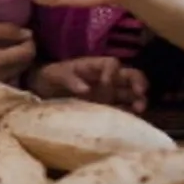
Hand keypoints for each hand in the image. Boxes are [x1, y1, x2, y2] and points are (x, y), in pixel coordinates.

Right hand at [0, 23, 36, 84]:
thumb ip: (3, 30)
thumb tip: (27, 32)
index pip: (28, 51)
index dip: (29, 39)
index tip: (20, 29)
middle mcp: (2, 76)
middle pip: (27, 62)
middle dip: (26, 48)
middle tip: (13, 35)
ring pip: (19, 69)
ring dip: (18, 56)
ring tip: (5, 44)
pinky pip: (10, 74)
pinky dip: (10, 64)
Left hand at [29, 57, 148, 113]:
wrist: (43, 91)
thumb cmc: (50, 77)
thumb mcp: (56, 75)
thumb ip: (69, 79)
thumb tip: (85, 89)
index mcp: (95, 66)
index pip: (113, 64)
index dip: (113, 72)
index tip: (106, 83)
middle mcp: (107, 78)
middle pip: (130, 75)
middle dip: (138, 83)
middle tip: (140, 94)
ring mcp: (109, 93)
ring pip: (132, 93)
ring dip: (139, 99)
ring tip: (139, 109)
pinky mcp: (108, 107)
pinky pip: (124, 108)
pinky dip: (131, 112)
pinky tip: (133, 119)